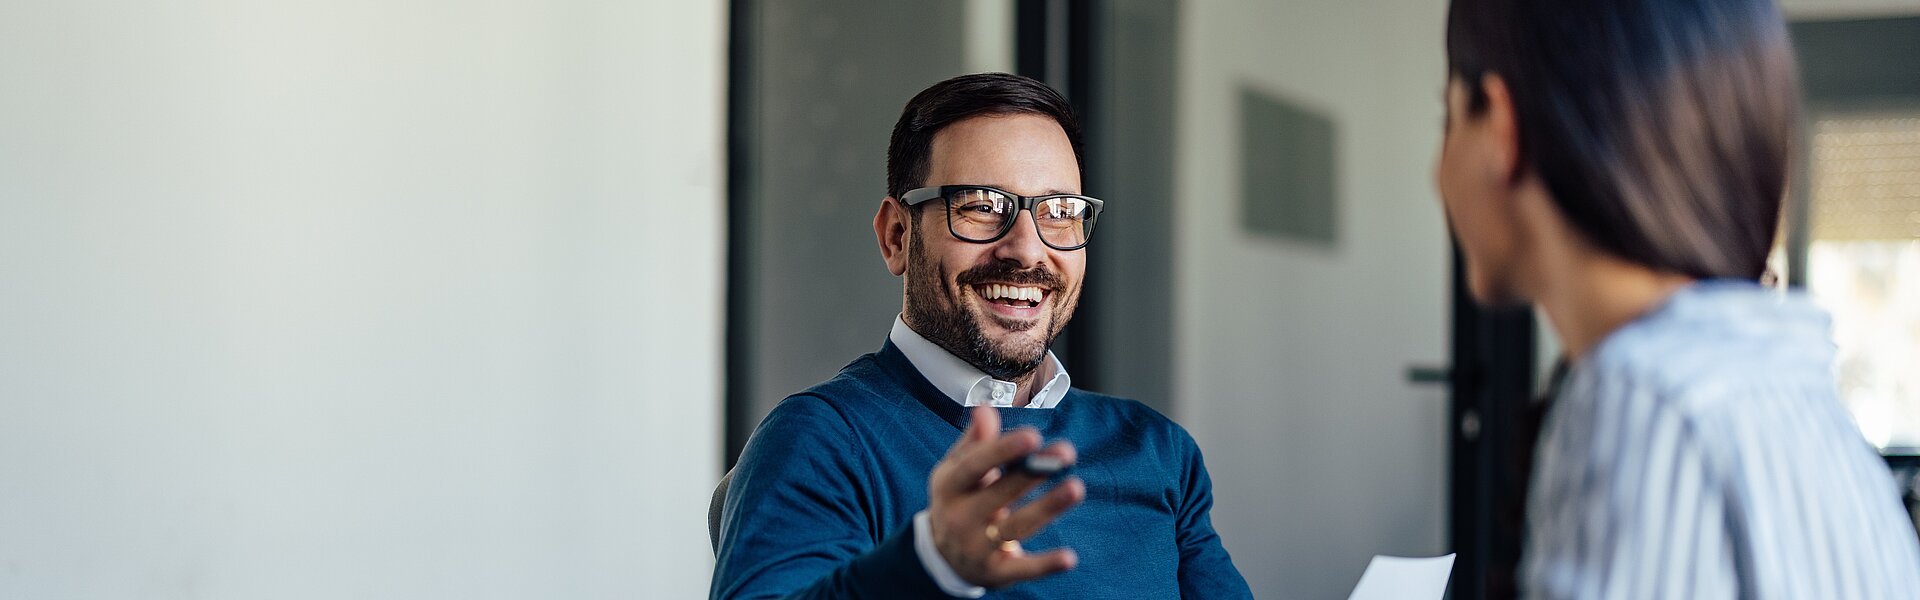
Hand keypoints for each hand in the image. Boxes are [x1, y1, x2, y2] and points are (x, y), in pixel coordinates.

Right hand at [926, 405, 1085, 588]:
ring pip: (1016, 526)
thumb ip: (974, 441)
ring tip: (1076, 487)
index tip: (1032, 435)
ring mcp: (977, 547)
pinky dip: (1046, 565)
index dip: (1002, 450)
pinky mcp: (996, 572)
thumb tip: (985, 410)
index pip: (974, 466)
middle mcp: (960, 518)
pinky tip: (1069, 557)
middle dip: (1032, 473)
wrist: (942, 556)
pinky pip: (1023, 569)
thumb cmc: (958, 501)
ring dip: (1047, 508)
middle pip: (999, 494)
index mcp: (949, 486)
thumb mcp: (956, 471)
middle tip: (1065, 452)